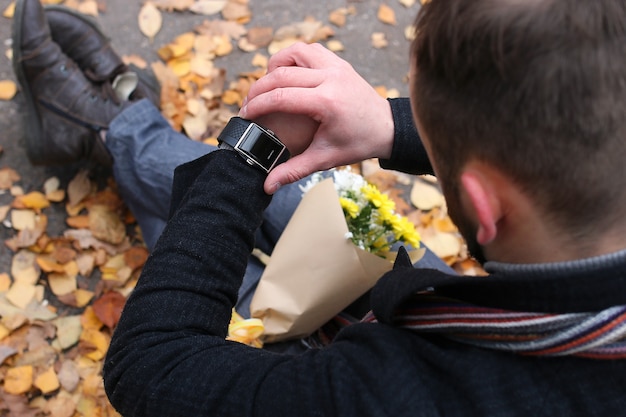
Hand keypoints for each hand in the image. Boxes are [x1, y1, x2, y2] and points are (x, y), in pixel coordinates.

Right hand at [240, 42, 394, 193]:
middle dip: (258, 88)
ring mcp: (336, 66)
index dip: (257, 105)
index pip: (281, 97)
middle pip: (281, 74)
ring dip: (275, 66)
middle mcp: (331, 78)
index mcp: (328, 102)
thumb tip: (267, 186)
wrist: (386, 128)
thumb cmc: (357, 143)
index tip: (244, 114)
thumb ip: (293, 170)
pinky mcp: (339, 62)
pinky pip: (309, 50)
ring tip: (267, 86)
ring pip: (294, 53)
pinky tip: (288, 74)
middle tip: (248, 104)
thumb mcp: (324, 159)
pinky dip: (293, 58)